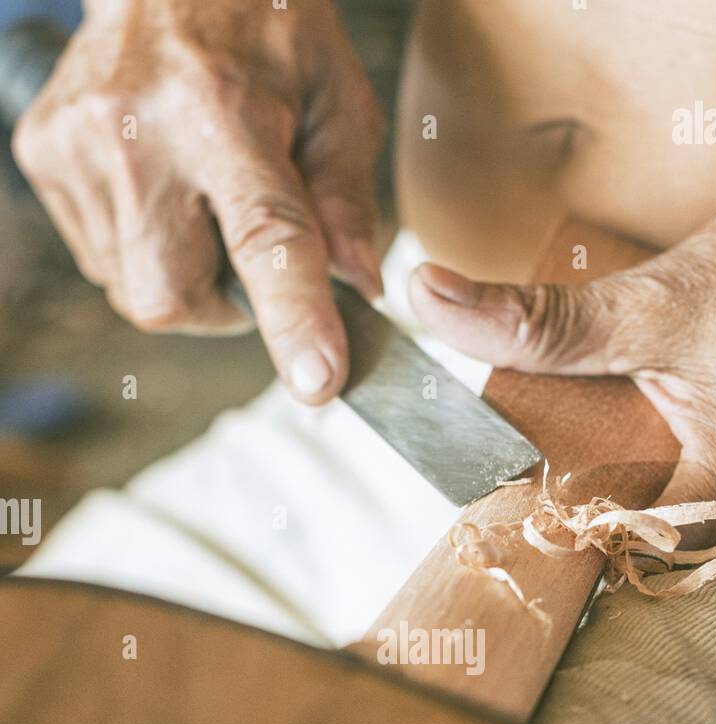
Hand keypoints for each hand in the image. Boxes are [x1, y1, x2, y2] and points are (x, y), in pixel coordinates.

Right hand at [13, 0, 385, 401]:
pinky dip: (142, 249)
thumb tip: (357, 287)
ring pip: (134, 290)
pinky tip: (158, 187)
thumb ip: (349, 199)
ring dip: (183, 275)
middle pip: (172, 295)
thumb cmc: (261, 29)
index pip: (263, 236)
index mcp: (223, 110)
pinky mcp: (44, 153)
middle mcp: (137, 130)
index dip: (291, 318)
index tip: (317, 381)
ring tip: (199, 197)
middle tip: (246, 249)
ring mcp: (78, 144)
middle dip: (219, 304)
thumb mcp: (334, 97)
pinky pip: (101, 258)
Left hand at [410, 182, 715, 523]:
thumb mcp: (654, 300)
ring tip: (624, 431)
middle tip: (568, 450)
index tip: (527, 496)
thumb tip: (435, 300)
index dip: (570, 529)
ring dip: (656, 478)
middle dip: (610, 499)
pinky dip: (699, 459)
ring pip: (698, 511)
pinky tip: (680, 422)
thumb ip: (544, 324)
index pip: (625, 551)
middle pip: (658, 536)